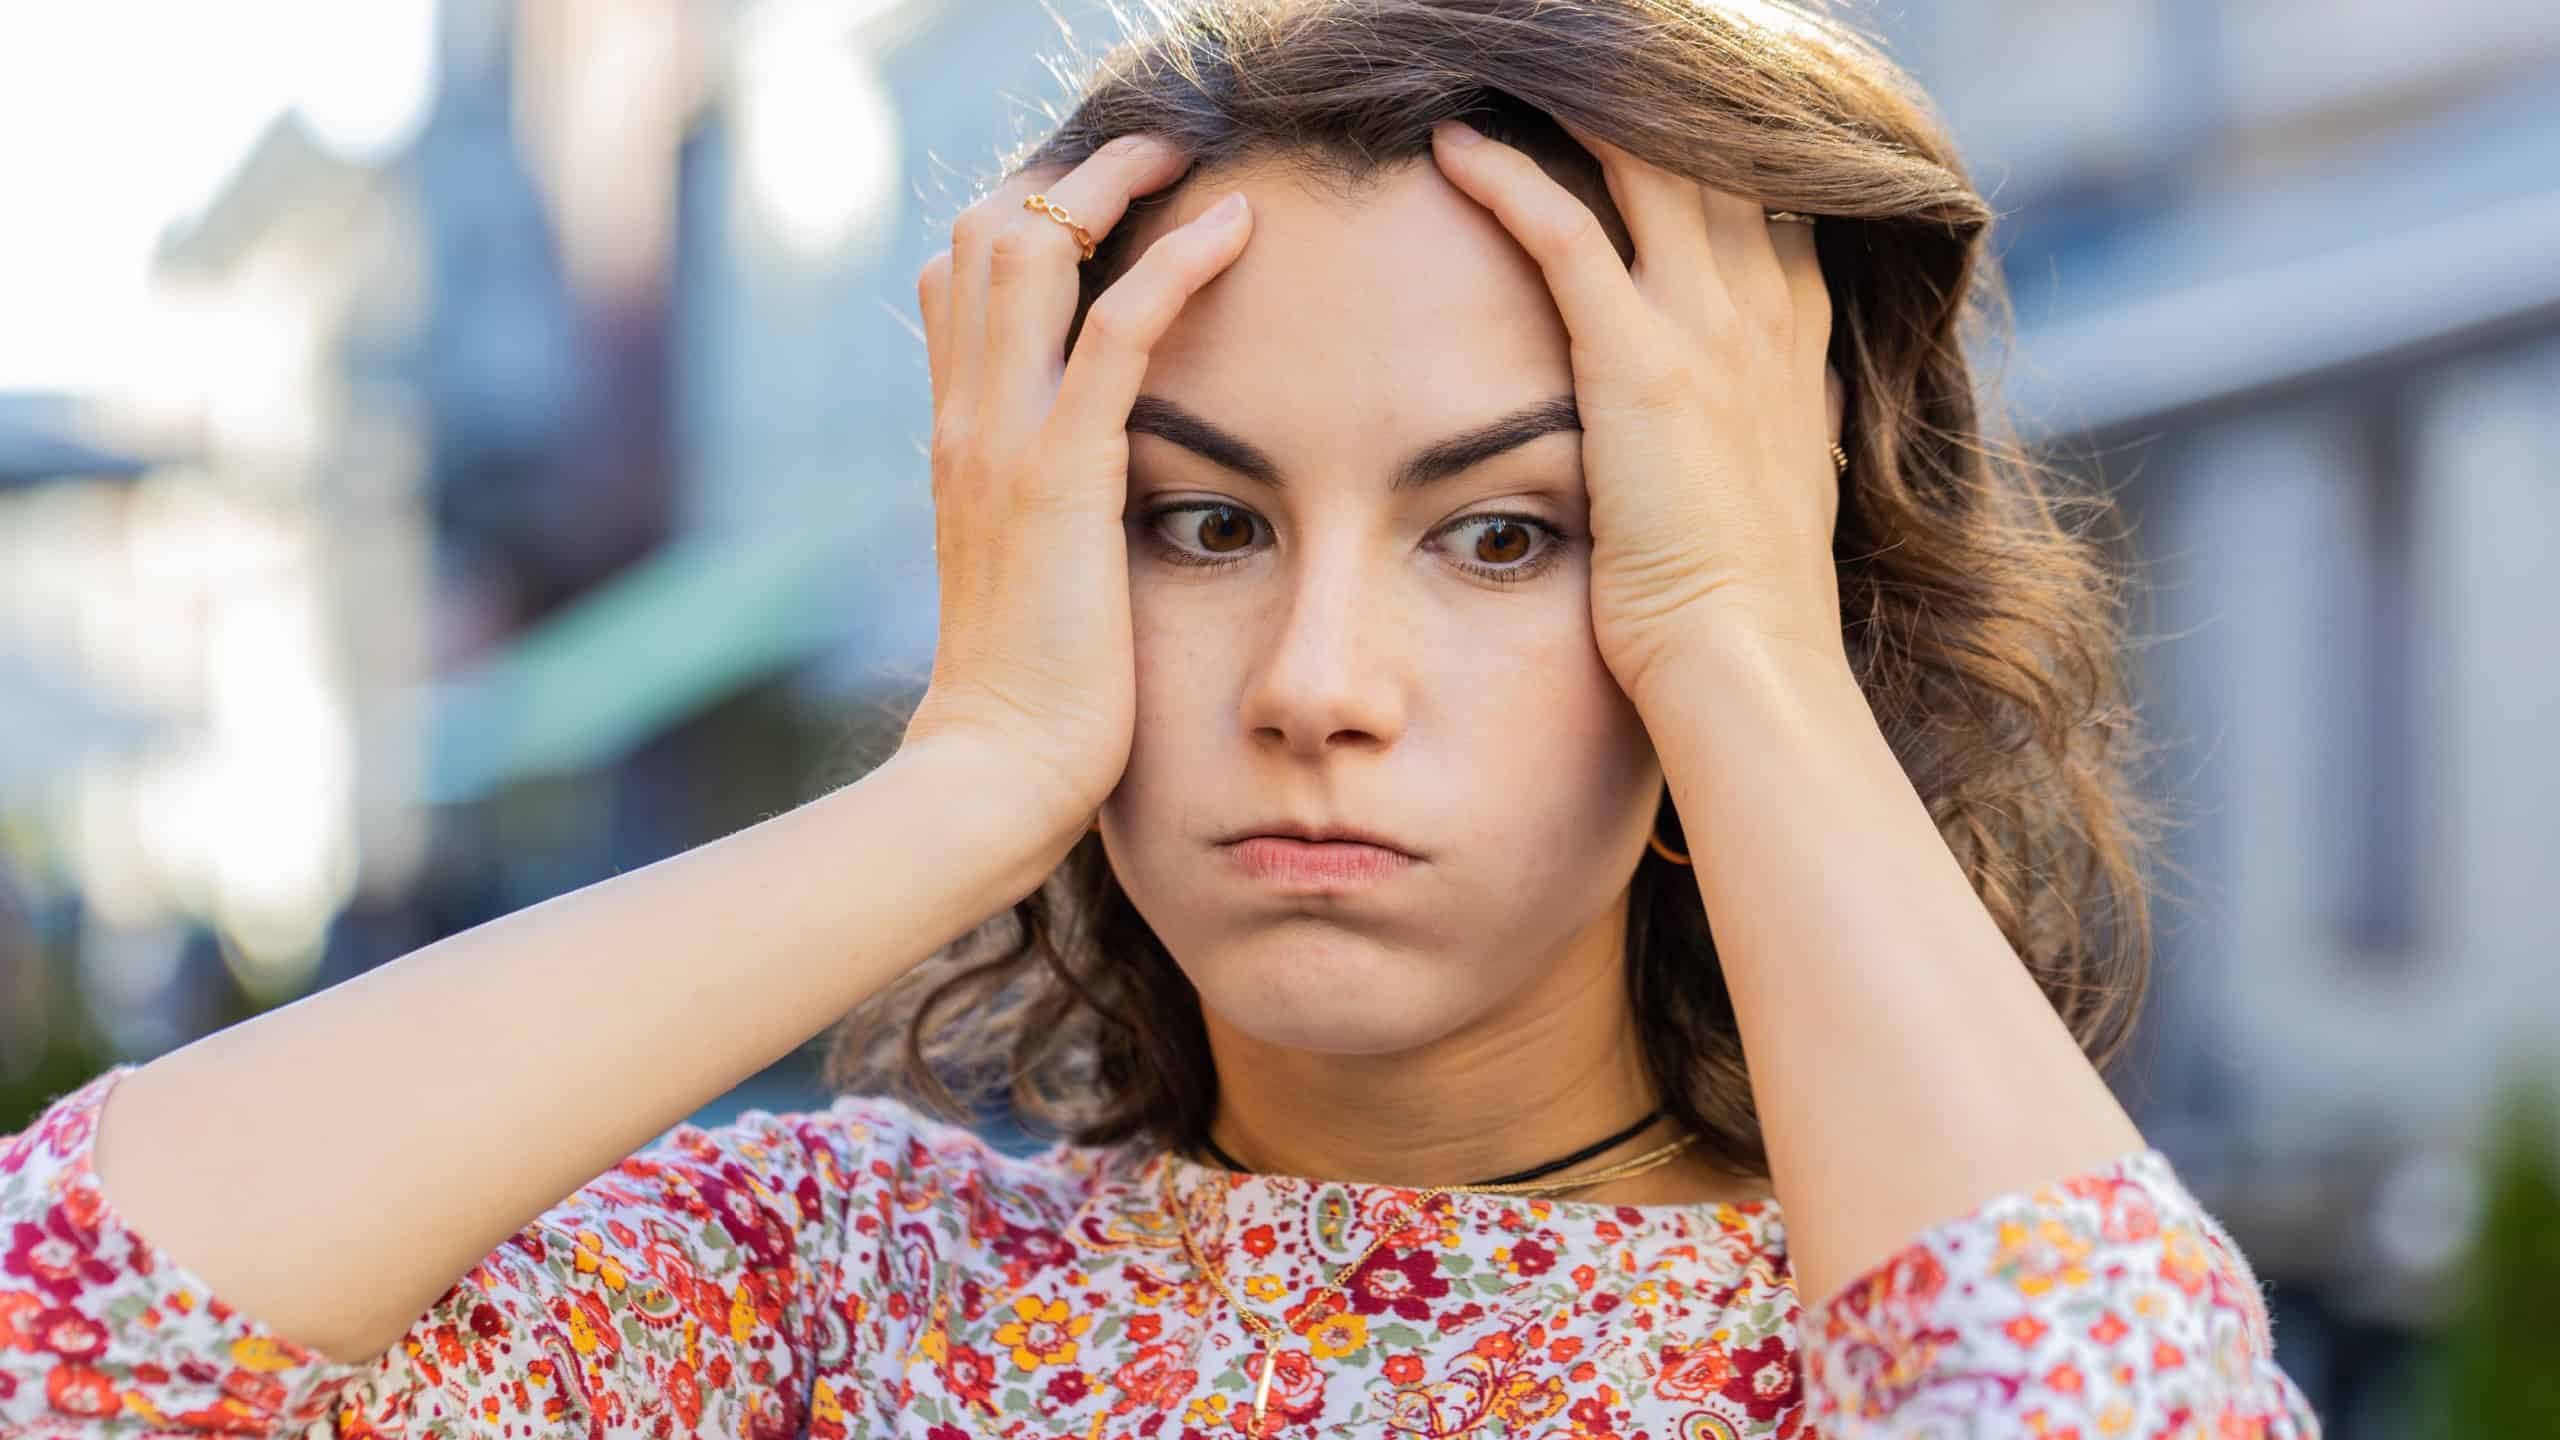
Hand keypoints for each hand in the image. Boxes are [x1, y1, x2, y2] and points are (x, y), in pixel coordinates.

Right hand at [907, 135, 1254, 840]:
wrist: (995, 774)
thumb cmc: (1035, 700)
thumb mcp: (1032, 579)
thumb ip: (1049, 513)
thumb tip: (1100, 489)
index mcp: (959, 441)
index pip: (960, 279)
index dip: (1027, 220)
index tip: (1107, 205)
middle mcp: (965, 421)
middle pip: (982, 231)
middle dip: (1069, 175)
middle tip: (1156, 160)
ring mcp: (1002, 441)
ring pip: (1031, 247)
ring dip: (1116, 187)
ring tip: (1192, 164)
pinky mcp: (1060, 475)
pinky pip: (1117, 328)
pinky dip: (1177, 261)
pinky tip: (1236, 228)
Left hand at [1426, 117, 1847, 703]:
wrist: (1746, 661)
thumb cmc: (1743, 602)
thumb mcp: (1776, 486)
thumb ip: (1768, 424)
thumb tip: (1756, 414)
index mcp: (1796, 336)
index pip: (1766, 191)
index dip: (1711, 138)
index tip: (1654, 105)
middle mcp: (1763, 310)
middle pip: (1711, 151)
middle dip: (1642, 94)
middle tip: (1571, 58)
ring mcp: (1709, 327)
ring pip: (1646, 163)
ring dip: (1573, 107)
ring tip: (1510, 70)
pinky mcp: (1640, 361)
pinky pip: (1566, 233)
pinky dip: (1508, 180)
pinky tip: (1454, 147)